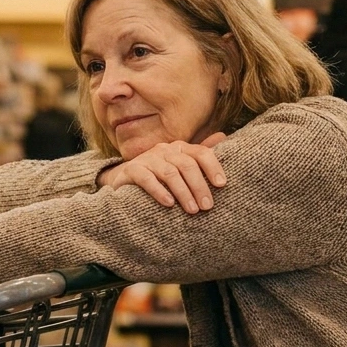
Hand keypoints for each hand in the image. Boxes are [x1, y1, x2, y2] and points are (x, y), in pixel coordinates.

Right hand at [97, 133, 227, 213]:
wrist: (124, 181)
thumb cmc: (158, 176)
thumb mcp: (180, 166)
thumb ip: (199, 156)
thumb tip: (222, 136)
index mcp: (179, 148)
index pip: (200, 153)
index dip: (213, 166)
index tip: (222, 184)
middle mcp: (164, 150)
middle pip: (187, 165)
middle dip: (199, 186)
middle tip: (207, 206)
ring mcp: (147, 159)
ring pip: (170, 173)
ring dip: (183, 192)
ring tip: (192, 210)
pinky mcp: (131, 170)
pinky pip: (147, 179)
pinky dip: (159, 191)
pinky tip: (169, 203)